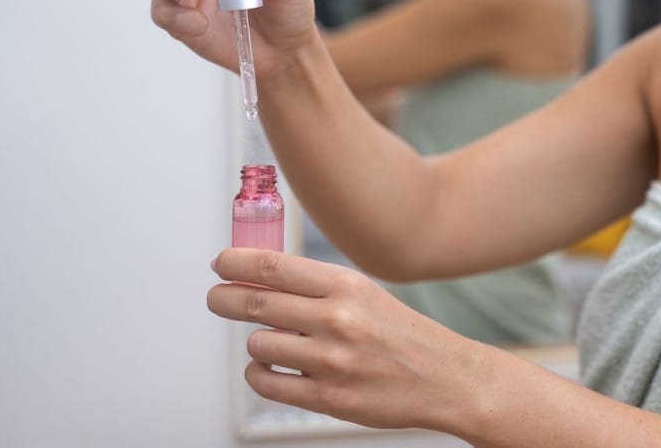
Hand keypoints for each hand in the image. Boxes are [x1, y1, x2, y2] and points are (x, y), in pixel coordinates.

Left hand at [207, 248, 482, 430]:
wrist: (443, 377)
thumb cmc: (402, 335)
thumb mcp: (365, 295)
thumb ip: (317, 288)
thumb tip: (262, 280)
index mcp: (347, 286)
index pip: (275, 267)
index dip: (237, 263)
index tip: (220, 263)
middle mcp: (337, 319)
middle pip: (258, 303)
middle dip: (225, 299)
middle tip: (217, 297)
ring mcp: (330, 361)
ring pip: (259, 345)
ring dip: (256, 343)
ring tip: (271, 341)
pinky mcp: (327, 397)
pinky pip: (267, 383)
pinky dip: (259, 373)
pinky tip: (268, 367)